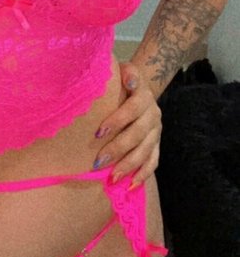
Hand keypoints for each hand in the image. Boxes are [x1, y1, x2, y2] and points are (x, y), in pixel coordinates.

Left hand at [92, 62, 161, 188]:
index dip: (117, 120)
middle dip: (118, 148)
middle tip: (99, 161)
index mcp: (144, 94)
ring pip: (146, 150)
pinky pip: (154, 161)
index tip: (99, 132)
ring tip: (113, 177)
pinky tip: (130, 185)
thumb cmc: (121, 81)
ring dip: (129, 165)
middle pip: (138, 133)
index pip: (132, 108)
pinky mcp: (158, 143)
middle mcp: (153, 113)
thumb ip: (121, 72)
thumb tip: (124, 76)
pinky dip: (143, 174)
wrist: (140, 87)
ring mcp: (157, 130)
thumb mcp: (120, 71)